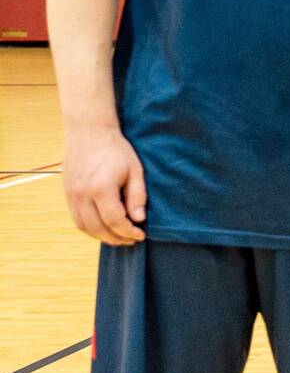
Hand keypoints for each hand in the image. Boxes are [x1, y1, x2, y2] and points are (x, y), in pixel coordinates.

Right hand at [63, 122, 146, 243]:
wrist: (89, 132)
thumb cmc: (115, 149)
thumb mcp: (135, 170)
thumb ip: (137, 196)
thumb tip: (139, 219)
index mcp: (101, 188)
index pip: (115, 221)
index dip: (129, 232)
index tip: (141, 235)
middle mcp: (82, 194)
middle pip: (98, 228)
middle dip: (116, 238)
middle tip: (131, 240)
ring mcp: (71, 195)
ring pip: (84, 227)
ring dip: (101, 236)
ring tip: (118, 237)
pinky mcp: (66, 193)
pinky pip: (76, 219)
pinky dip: (90, 228)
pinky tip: (104, 227)